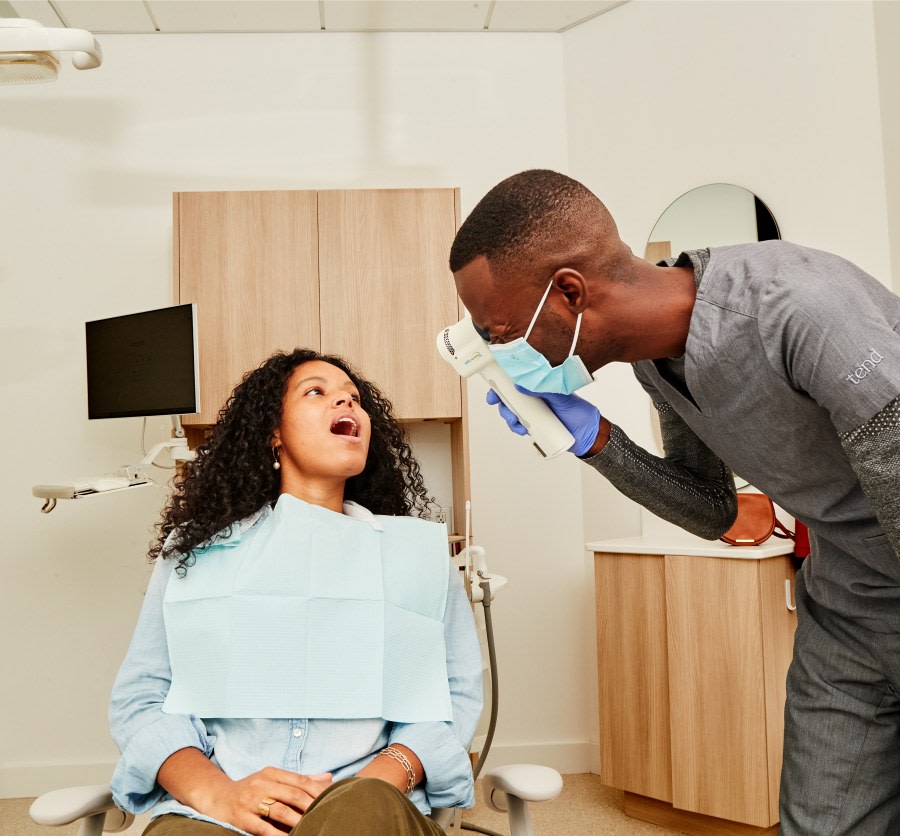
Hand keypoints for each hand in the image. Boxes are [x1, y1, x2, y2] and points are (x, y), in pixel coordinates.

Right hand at [205, 767, 332, 835]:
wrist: (216, 797)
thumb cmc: (251, 789)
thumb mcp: (272, 778)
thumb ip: (299, 779)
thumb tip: (328, 777)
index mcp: (272, 773)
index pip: (300, 780)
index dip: (317, 791)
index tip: (331, 800)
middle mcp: (261, 783)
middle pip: (293, 795)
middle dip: (311, 806)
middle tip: (325, 816)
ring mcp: (250, 801)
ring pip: (280, 811)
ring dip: (297, 821)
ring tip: (311, 828)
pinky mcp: (241, 818)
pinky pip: (263, 828)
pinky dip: (277, 835)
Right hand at [486, 388, 600, 456]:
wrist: (589, 435)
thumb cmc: (579, 412)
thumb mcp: (562, 396)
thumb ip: (544, 388)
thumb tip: (521, 385)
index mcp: (539, 388)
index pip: (517, 383)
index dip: (502, 385)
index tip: (493, 389)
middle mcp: (534, 400)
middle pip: (510, 399)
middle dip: (501, 403)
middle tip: (500, 405)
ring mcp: (534, 415)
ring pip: (513, 414)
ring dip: (509, 418)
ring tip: (516, 422)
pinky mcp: (535, 429)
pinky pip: (520, 428)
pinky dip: (517, 429)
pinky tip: (522, 431)